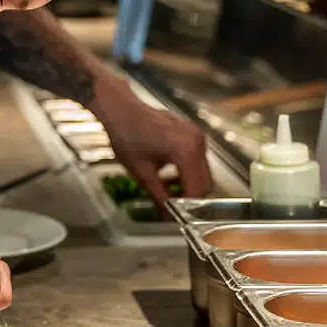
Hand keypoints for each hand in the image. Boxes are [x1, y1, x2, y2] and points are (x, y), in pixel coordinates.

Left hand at [96, 79, 210, 209]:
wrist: (120, 109)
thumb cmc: (126, 133)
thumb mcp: (141, 172)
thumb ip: (159, 196)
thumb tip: (168, 213)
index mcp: (185, 150)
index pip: (197, 189)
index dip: (188, 207)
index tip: (178, 216)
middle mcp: (196, 141)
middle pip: (205, 182)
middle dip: (191, 197)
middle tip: (173, 207)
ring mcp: (196, 135)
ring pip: (203, 172)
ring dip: (189, 184)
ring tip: (167, 191)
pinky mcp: (192, 133)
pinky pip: (198, 159)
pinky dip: (188, 171)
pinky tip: (169, 176)